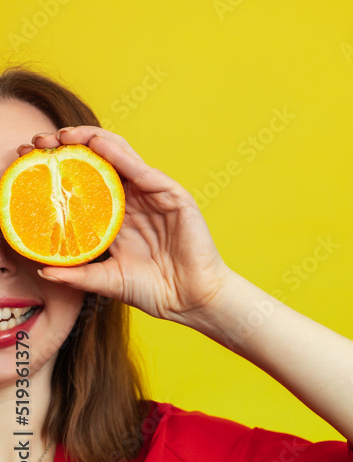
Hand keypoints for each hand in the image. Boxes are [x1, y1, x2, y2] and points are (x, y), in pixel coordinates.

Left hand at [19, 127, 234, 326]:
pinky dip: (120, 155)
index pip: (84, 180)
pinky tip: (98, 144)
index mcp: (118, 216)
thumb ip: (77, 275)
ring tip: (64, 135)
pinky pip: (143, 171)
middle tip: (38, 143)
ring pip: (120, 156)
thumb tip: (43, 271)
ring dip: (91, 140)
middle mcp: (135, 200)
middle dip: (68, 145)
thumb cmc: (156, 290)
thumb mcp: (108, 280)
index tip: (27, 160)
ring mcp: (154, 195)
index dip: (57, 167)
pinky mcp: (173, 196)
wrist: (191, 301)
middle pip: (99, 160)